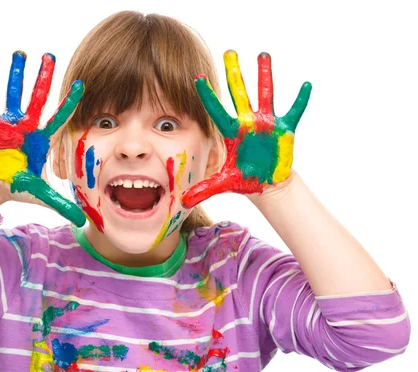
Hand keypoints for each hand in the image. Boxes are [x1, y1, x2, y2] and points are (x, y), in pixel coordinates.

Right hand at [0, 51, 85, 225]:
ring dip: (16, 75)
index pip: (59, 118)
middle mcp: (26, 126)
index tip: (81, 86)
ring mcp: (7, 123)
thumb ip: (61, 205)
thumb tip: (83, 222)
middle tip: (51, 55)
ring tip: (20, 53)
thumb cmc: (16, 186)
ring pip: (13, 93)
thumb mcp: (40, 195)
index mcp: (41, 139)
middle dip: (44, 78)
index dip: (69, 103)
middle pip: (38, 98)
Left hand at [182, 50, 311, 207]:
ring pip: (265, 94)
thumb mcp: (224, 183)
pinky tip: (306, 85)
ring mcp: (266, 123)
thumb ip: (204, 189)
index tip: (197, 78)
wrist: (266, 184)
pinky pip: (294, 111)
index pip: (216, 111)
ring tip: (262, 54)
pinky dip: (300, 100)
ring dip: (264, 75)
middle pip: (239, 94)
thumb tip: (182, 202)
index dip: (208, 96)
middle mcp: (247, 123)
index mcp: (232, 132)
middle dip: (234, 74)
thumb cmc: (244, 179)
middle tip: (229, 52)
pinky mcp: (283, 129)